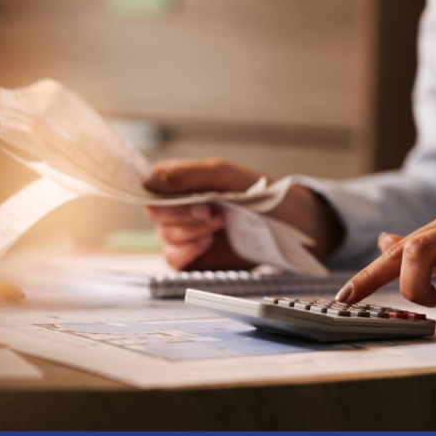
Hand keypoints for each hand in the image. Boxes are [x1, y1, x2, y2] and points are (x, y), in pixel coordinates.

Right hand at [144, 158, 342, 269]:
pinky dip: (187, 251)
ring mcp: (184, 236)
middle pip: (155, 214)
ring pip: (165, 237)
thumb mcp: (223, 175)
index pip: (149, 186)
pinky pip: (174, 260)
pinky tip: (207, 242)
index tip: (176, 194)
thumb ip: (187, 175)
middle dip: (182, 213)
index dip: (158, 193)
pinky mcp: (193, 260)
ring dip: (190, 231)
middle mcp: (177, 210)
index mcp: (179, 184)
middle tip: (211, 210)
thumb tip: (150, 179)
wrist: (287, 224)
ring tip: (219, 223)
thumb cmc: (258, 194)